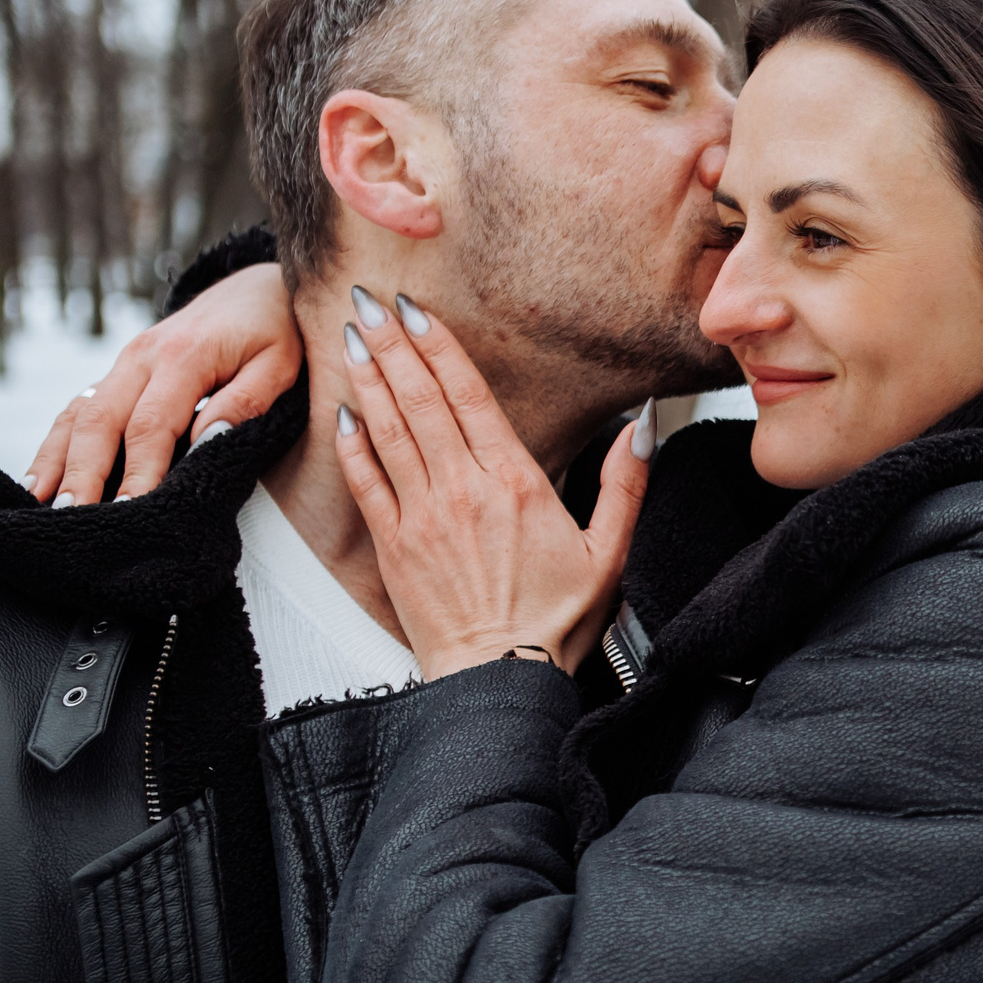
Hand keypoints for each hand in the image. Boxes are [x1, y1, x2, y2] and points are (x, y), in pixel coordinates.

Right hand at [20, 263, 301, 505]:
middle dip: (82, 473)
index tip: (128, 511)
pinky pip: (79, 408)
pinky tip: (38, 480)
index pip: (151, 424)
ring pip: (78, 414)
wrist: (256, 288)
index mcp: (183, 356)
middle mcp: (142, 356)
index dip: (138, 471)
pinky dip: (56, 444)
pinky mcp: (120, 372)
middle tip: (71, 520)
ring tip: (38, 507)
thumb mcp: (278, 364)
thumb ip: (246, 402)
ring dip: (56, 461)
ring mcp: (125, 362)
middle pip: (100, 421)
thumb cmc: (274, 331)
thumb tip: (206, 441)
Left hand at [336, 288, 648, 677]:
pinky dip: (351, 444)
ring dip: (369, 379)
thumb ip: (625, 483)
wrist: (501, 680)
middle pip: (421, 401)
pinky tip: (341, 412)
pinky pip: (367, 483)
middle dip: (394, 345)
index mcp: (516, 484)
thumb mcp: (610, 552)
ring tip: (353, 336)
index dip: (440, 347)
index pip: (469, 397)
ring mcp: (423, 517)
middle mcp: (463, 491)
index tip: (418, 310)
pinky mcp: (394, 547)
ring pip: (389, 431)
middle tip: (370, 302)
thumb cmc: (555, 623)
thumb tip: (641, 425)